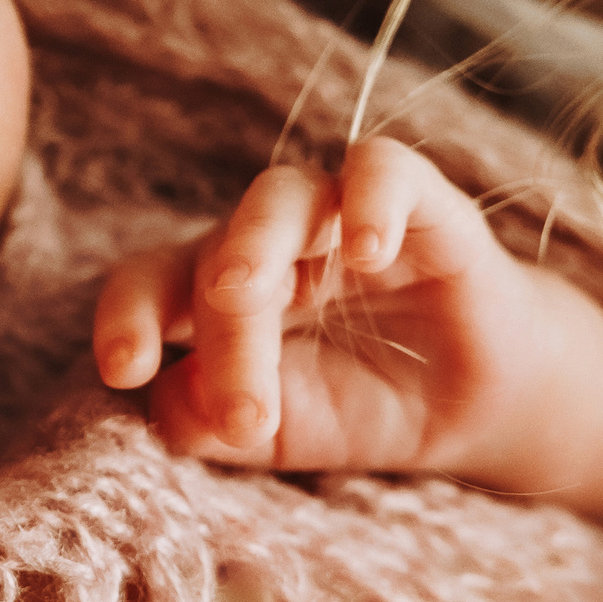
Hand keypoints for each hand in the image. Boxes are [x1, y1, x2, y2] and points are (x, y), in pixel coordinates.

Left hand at [92, 137, 602, 528]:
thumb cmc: (358, 406)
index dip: (128, 316)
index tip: (123, 370)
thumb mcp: (275, 433)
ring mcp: (335, 216)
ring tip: (243, 295)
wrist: (479, 408)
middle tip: (245, 417)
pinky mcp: (421, 204)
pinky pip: (382, 168)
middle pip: (213, 257)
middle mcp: (264, 241)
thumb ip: (208, 419)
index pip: (148, 282)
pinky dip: (369, 198)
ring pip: (276, 199)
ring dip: (254, 250)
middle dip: (220, 337)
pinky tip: (367, 251)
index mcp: (210, 290)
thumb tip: (158, 404)